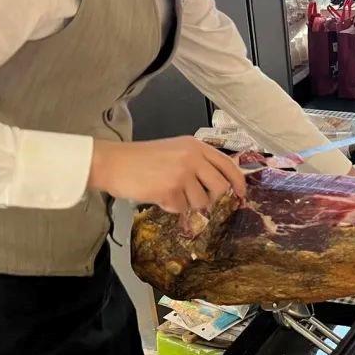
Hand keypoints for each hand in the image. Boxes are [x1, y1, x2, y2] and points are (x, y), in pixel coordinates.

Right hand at [88, 137, 245, 213]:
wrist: (113, 163)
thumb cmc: (141, 159)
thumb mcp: (175, 151)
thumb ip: (197, 163)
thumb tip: (220, 187)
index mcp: (196, 146)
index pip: (228, 165)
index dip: (238, 182)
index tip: (241, 195)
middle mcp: (193, 157)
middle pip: (220, 188)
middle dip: (213, 200)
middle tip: (198, 202)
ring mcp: (182, 174)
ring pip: (201, 202)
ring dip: (187, 204)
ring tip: (169, 193)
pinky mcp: (170, 190)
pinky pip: (182, 208)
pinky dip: (171, 207)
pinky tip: (158, 196)